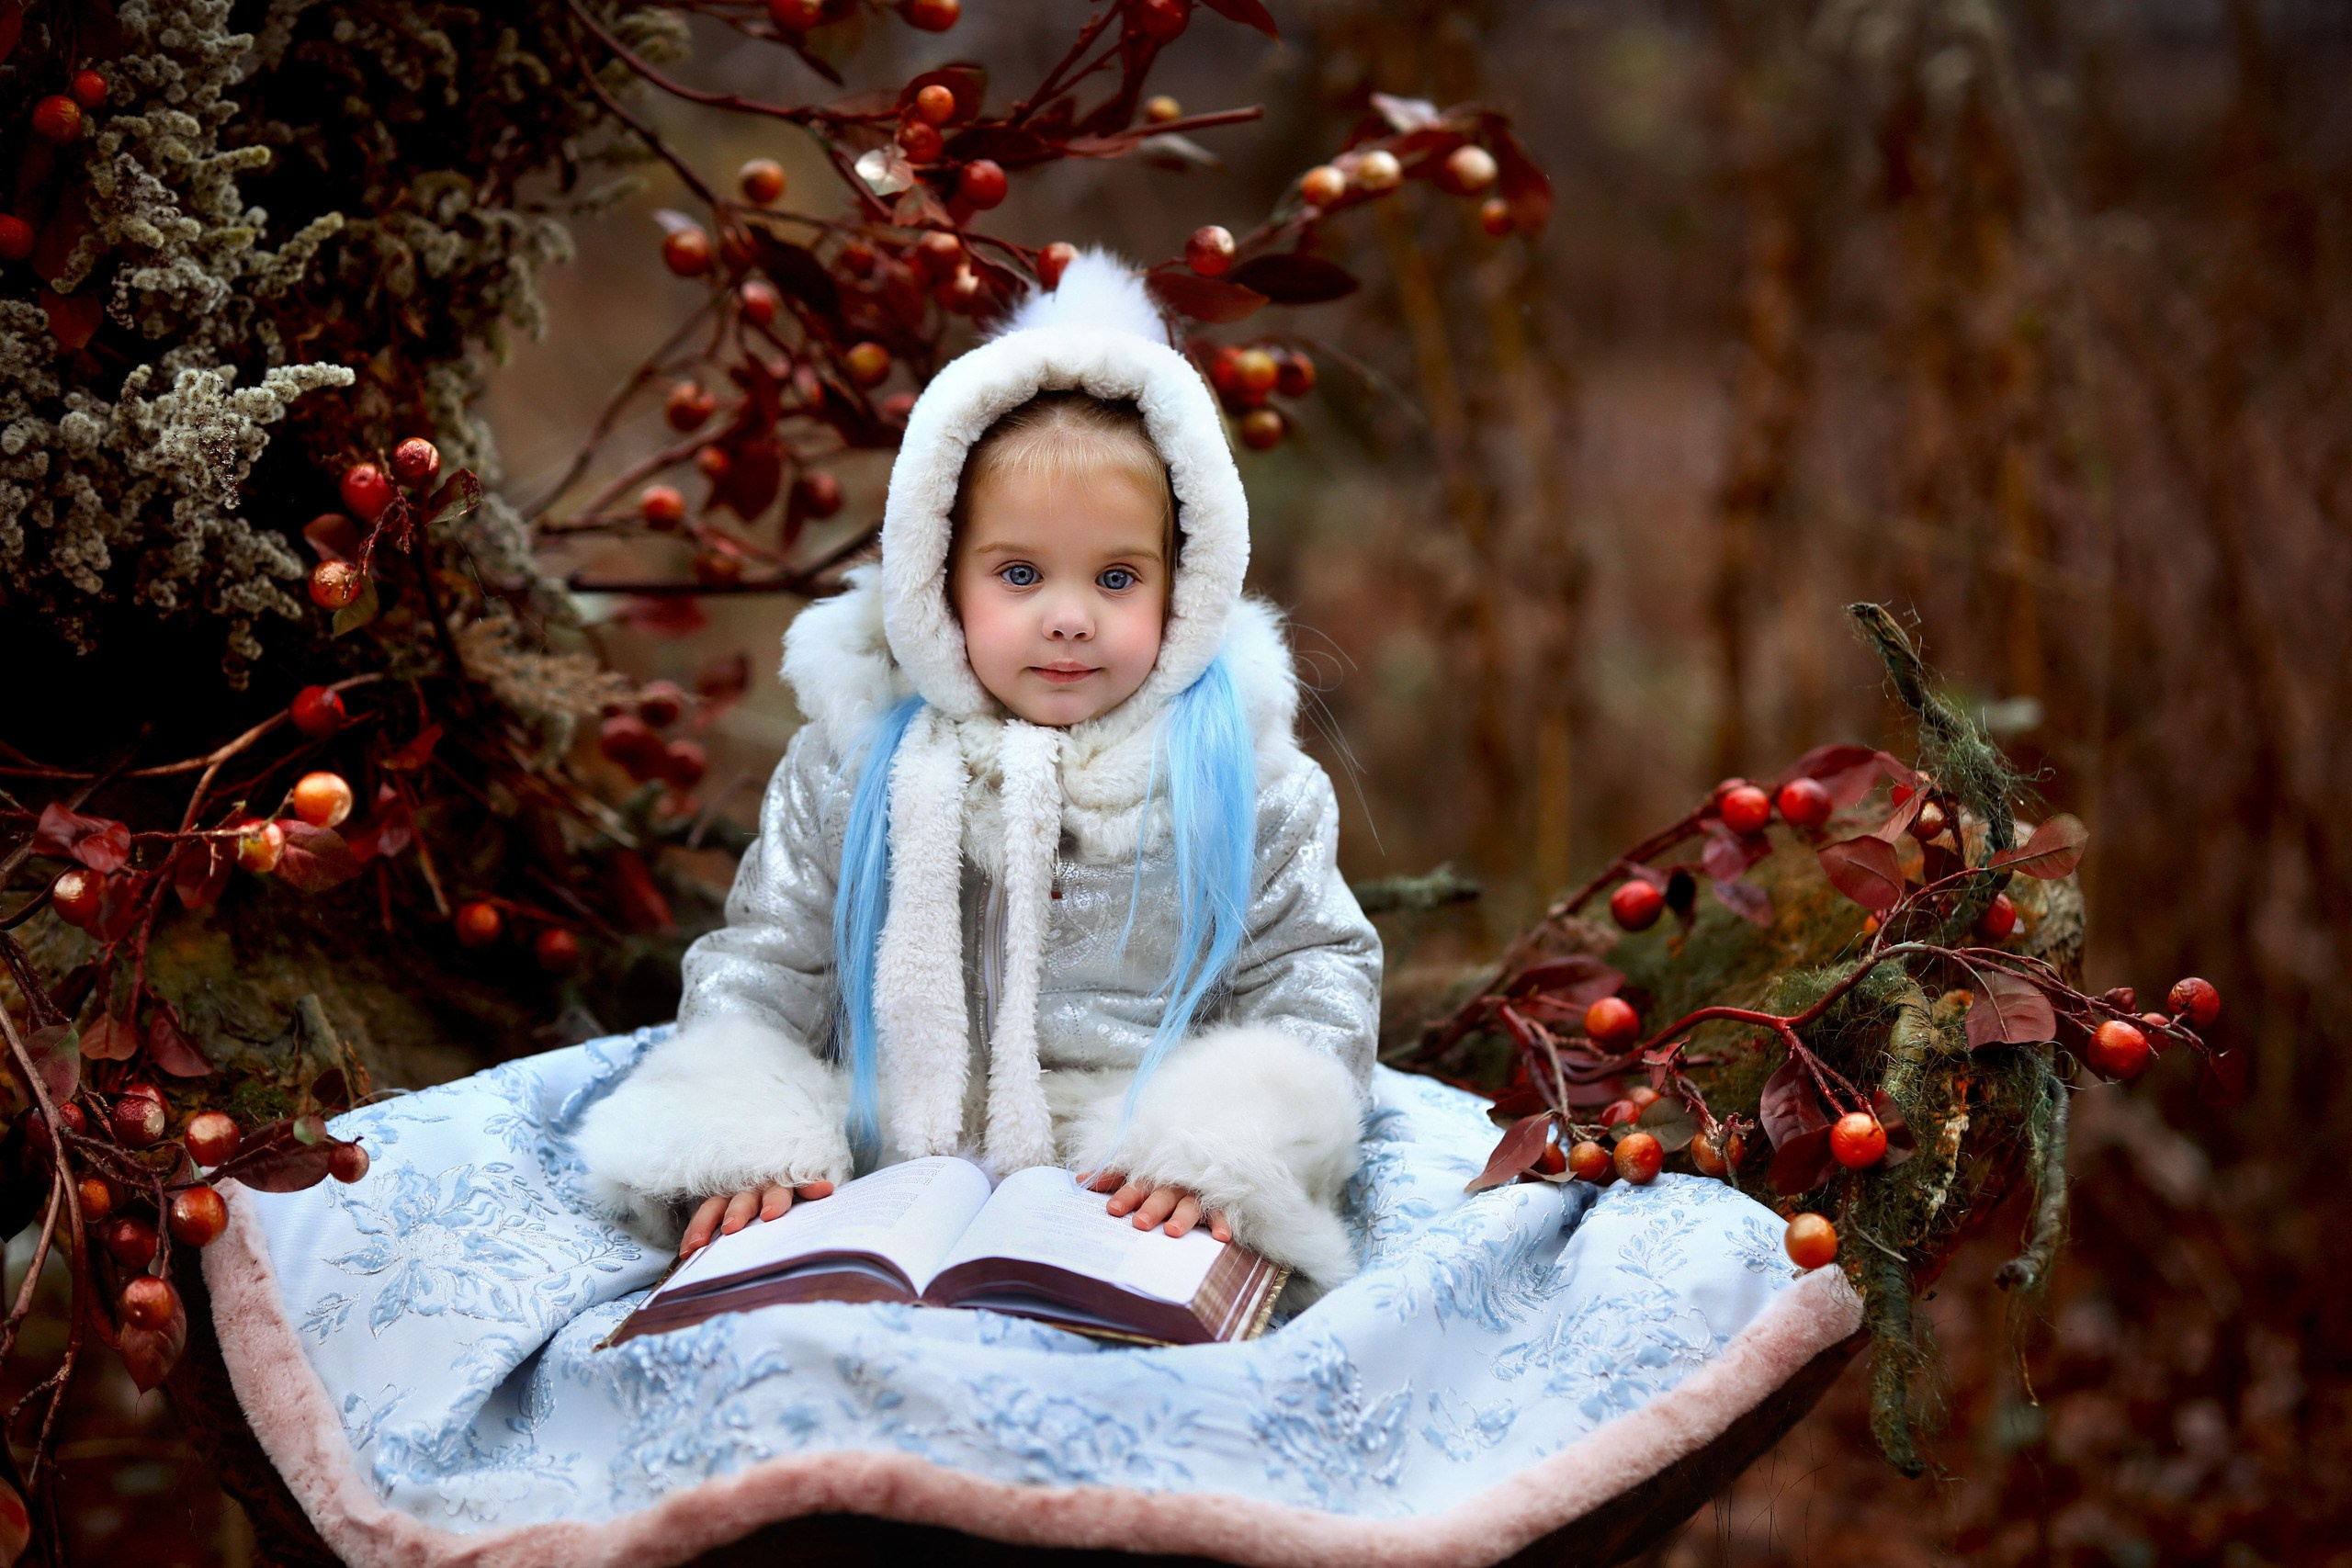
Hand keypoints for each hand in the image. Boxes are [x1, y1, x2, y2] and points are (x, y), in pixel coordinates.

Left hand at [679, 1180, 834, 1257]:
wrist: (778, 1171)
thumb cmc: (751, 1213)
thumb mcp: (731, 1222)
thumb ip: (718, 1243)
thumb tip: (694, 1274)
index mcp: (730, 1199)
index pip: (711, 1210)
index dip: (700, 1227)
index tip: (690, 1249)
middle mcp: (751, 1189)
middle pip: (741, 1199)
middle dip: (735, 1212)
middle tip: (730, 1229)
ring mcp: (776, 1182)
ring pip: (773, 1189)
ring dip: (773, 1200)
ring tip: (772, 1214)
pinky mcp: (800, 1178)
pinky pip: (807, 1180)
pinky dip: (812, 1185)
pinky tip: (823, 1190)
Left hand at [1080, 1169, 1228, 1240]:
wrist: (1199, 1164)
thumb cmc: (1158, 1178)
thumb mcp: (1135, 1175)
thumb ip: (1111, 1177)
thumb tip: (1079, 1181)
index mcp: (1152, 1178)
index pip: (1136, 1185)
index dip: (1125, 1196)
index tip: (1112, 1210)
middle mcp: (1174, 1185)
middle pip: (1162, 1195)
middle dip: (1151, 1208)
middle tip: (1139, 1224)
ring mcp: (1195, 1194)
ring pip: (1189, 1204)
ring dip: (1182, 1217)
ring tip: (1172, 1232)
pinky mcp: (1216, 1205)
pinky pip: (1220, 1213)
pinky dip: (1222, 1223)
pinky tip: (1221, 1238)